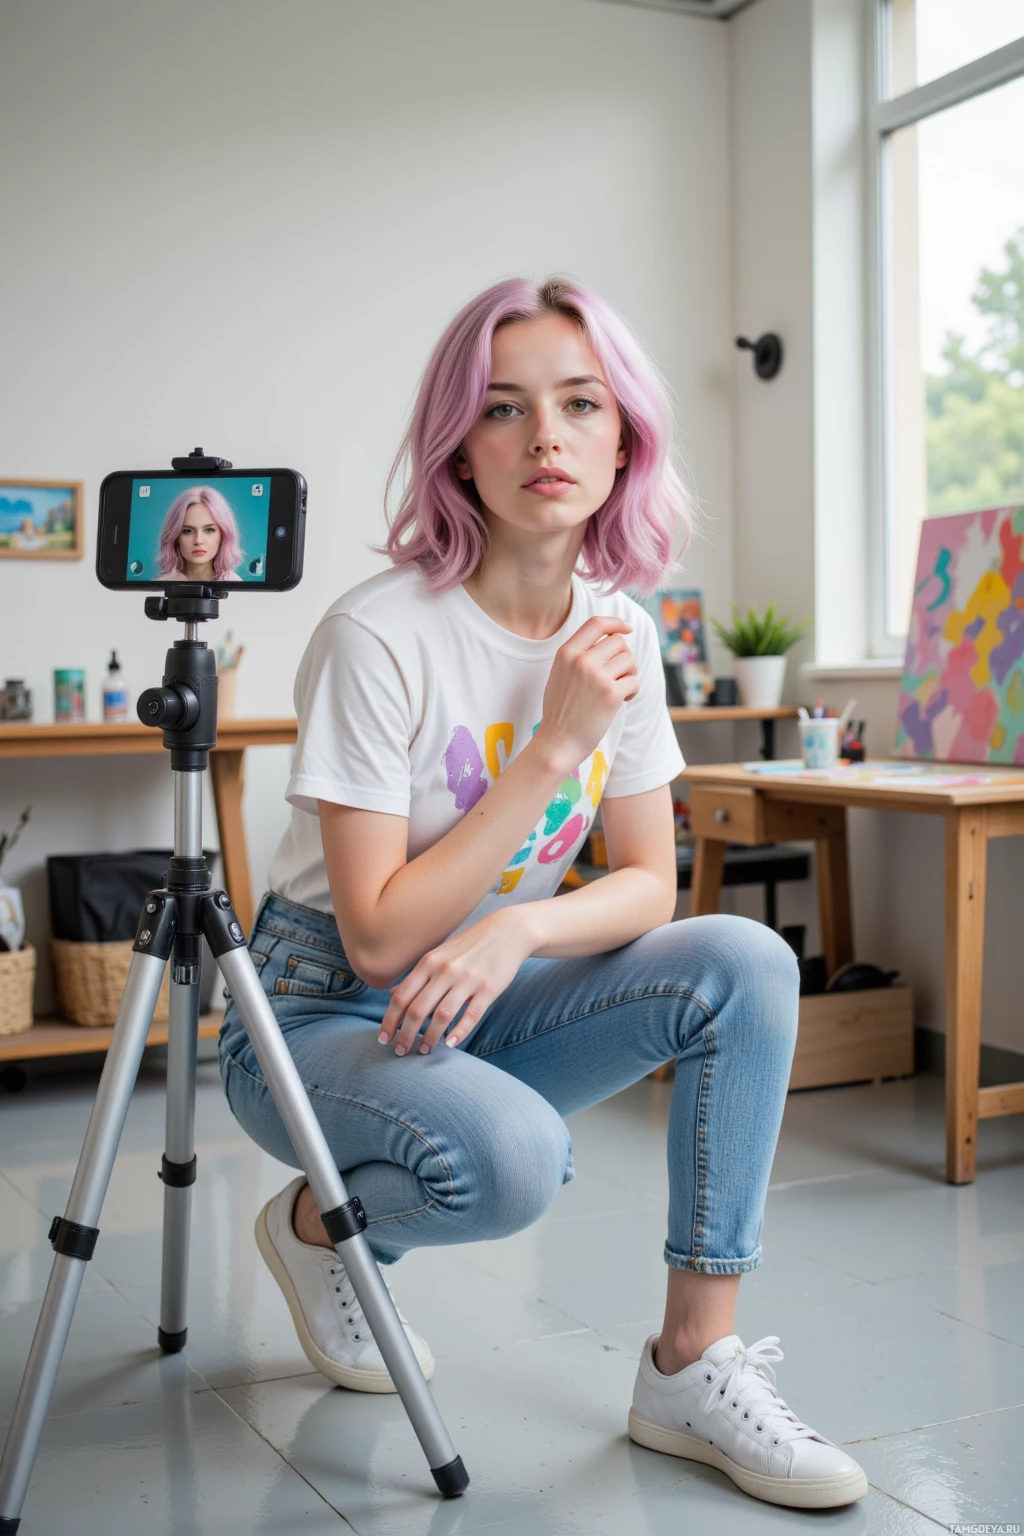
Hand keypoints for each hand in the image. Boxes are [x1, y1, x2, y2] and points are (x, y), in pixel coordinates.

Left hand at [377, 910, 533, 1055]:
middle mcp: (445, 970)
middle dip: (406, 1034)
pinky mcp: (489, 989)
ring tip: (424, 1050)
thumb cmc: (469, 946)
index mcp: (429, 962)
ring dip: (430, 1037)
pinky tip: (450, 1043)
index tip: (383, 1038)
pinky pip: (471, 1015)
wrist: (507, 931)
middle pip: (418, 1009)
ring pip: (442, 1015)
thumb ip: (418, 976)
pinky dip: (459, 1032)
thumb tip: (394, 995)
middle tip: (401, 1051)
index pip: (402, 996)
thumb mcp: (439, 954)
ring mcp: (468, 980)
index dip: (390, 1020)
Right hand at [534, 615, 637, 771]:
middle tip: (620, 675)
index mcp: (566, 653)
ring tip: (620, 689)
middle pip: (618, 642)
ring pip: (629, 660)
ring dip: (630, 674)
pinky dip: (633, 690)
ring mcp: (596, 676)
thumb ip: (578, 655)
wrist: (557, 741)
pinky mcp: (610, 694)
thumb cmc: (560, 711)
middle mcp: (581, 660)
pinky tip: (623, 700)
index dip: (615, 623)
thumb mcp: (559, 674)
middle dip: (624, 657)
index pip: (596, 624)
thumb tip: (608, 639)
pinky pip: (634, 681)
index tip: (627, 628)